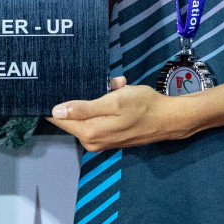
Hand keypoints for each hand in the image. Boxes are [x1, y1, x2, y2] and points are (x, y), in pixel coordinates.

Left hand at [47, 76, 193, 151]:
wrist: (168, 119)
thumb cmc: (142, 106)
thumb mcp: (113, 102)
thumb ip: (84, 108)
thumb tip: (56, 112)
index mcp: (89, 132)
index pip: (59, 119)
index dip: (55, 103)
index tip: (56, 86)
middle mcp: (90, 141)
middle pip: (72, 116)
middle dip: (81, 96)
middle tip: (97, 82)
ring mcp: (100, 140)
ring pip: (86, 114)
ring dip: (95, 98)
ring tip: (112, 87)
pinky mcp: (108, 136)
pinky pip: (97, 117)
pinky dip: (104, 104)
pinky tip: (116, 93)